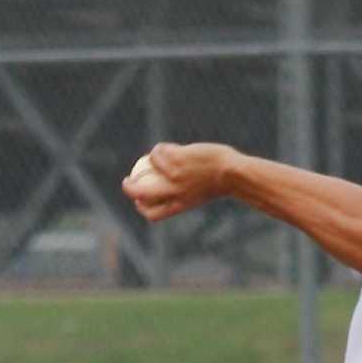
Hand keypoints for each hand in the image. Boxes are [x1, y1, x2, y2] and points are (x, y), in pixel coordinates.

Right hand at [122, 142, 238, 221]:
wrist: (233, 174)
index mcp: (179, 205)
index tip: (139, 201)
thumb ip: (184, 193)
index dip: (142, 208)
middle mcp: (174, 193)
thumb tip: (173, 189)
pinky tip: (165, 148)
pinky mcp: (176, 159)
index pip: (153, 214)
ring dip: (149, 160)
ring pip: (148, 167)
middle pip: (141, 195)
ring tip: (155, 156)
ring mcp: (174, 175)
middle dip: (129, 189)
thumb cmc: (221, 184)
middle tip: (128, 181)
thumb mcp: (200, 194)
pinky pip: (159, 152)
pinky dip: (160, 149)